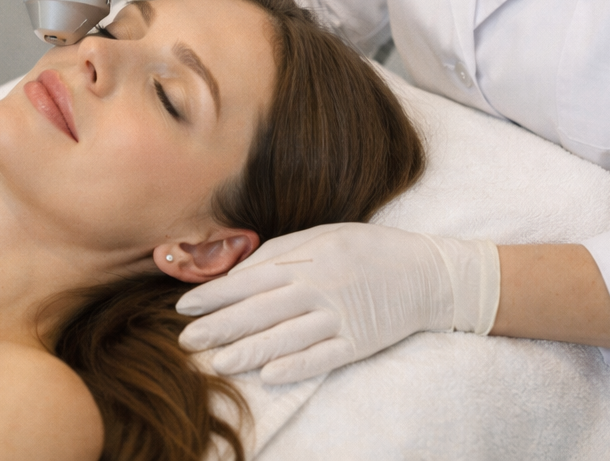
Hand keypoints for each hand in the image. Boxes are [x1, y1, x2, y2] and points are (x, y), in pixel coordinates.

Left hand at [175, 224, 499, 384]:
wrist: (425, 273)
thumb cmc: (367, 250)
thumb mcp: (322, 235)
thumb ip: (279, 252)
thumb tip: (237, 271)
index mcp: (305, 260)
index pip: (248, 280)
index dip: (213, 295)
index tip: (183, 308)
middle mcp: (318, 288)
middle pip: (259, 312)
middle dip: (218, 327)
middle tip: (185, 342)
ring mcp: (338, 317)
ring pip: (285, 338)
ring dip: (247, 351)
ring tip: (216, 363)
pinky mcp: (358, 342)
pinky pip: (322, 358)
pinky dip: (295, 366)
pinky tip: (268, 375)